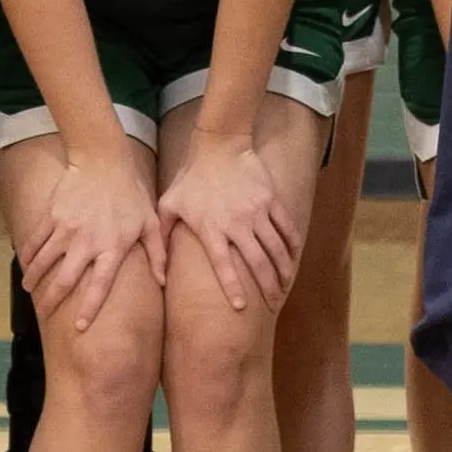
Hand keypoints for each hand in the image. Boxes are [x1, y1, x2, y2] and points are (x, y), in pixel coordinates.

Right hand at [14, 140, 150, 330]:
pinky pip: (35, 241)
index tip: (80, 327)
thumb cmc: (130, 193)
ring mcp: (66, 229)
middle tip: (44, 314)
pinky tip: (26, 266)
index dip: (90, 307)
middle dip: (52, 300)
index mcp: (112, 247)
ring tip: (31, 291)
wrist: (102, 159)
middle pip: (65, 279)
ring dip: (35, 280)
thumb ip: (157, 253)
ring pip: (43, 262)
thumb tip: (163, 281)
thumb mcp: (149, 221)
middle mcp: (86, 242)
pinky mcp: (51, 216)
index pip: (100, 285)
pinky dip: (28, 255)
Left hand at [151, 123, 303, 317]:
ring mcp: (257, 211)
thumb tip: (158, 275)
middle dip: (267, 285)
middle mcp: (236, 223)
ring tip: (285, 284)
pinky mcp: (270, 200)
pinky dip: (292, 243)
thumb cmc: (191, 178)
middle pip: (257, 261)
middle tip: (272, 302)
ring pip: (276, 247)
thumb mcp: (169, 205)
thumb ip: (162, 239)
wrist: (219, 144)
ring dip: (283, 269)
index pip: (223, 265)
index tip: (241, 306)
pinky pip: (285, 226)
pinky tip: (293, 256)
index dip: (232, 287)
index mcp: (211, 228)